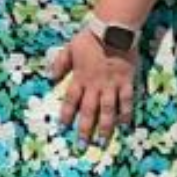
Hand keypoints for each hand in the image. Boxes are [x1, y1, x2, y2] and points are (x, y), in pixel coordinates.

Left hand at [50, 29, 139, 143]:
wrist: (113, 30)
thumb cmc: (90, 38)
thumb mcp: (70, 48)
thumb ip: (60, 63)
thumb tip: (51, 78)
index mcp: (80, 78)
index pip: (71, 100)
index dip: (66, 114)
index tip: (62, 127)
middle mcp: (95, 85)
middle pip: (88, 111)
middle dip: (84, 129)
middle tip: (82, 145)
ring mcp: (111, 85)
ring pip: (107, 110)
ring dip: (104, 127)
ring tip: (102, 142)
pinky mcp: (126, 82)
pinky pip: (126, 101)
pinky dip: (125, 113)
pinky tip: (124, 124)